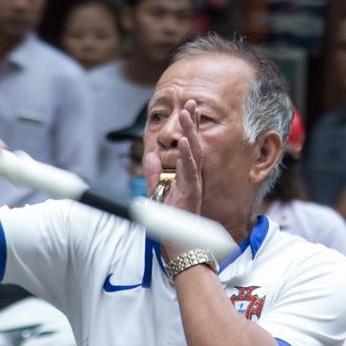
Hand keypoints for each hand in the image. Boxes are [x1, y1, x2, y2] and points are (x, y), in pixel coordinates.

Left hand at [155, 99, 204, 216]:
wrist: (178, 244)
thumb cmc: (171, 221)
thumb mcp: (158, 192)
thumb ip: (154, 174)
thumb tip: (151, 155)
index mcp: (187, 174)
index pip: (188, 146)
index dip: (189, 127)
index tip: (188, 108)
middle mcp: (193, 176)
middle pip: (193, 143)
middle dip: (192, 122)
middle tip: (191, 101)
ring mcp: (194, 183)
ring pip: (193, 152)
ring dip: (190, 132)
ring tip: (187, 113)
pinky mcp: (191, 192)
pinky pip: (190, 171)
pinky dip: (185, 155)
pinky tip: (182, 141)